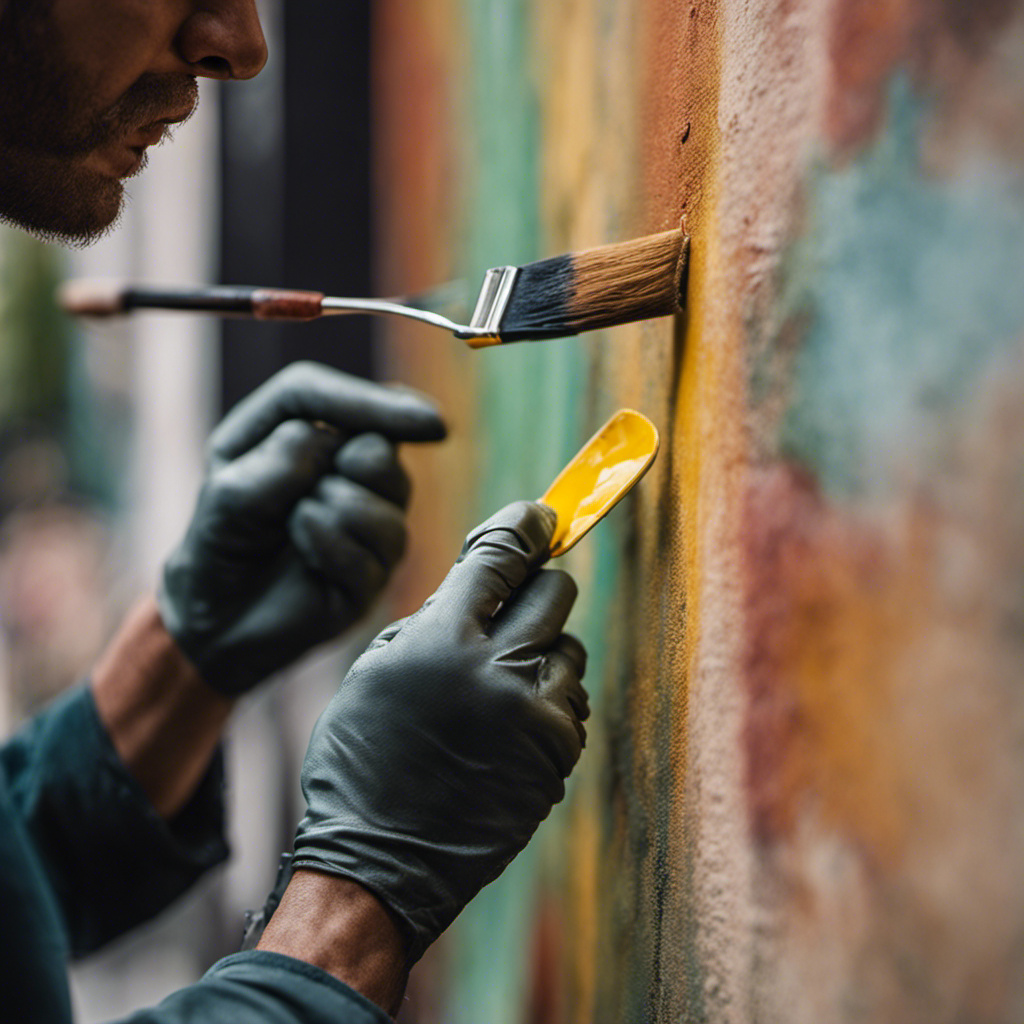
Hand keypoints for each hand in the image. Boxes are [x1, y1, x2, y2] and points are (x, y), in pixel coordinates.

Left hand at [158, 362, 445, 694]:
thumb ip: (278, 460)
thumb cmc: (219, 544)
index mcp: (304, 432)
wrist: (218, 619)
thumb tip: (335, 444)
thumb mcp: (228, 493)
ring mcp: (367, 520)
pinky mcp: (378, 568)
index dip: (383, 404)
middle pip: (380, 448)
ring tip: (295, 529)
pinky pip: (377, 546)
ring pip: (388, 498)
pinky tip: (310, 563)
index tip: (429, 422)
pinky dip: (333, 549)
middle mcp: (345, 469)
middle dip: (347, 466)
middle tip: (306, 493)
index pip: (343, 401)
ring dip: (333, 512)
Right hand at [291, 500, 589, 962]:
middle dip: (536, 588)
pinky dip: (547, 701)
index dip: (526, 525)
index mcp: (442, 639)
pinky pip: (569, 700)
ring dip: (540, 652)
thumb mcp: (376, 669)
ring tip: (495, 687)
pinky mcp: (556, 755)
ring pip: (568, 648)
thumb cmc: (362, 759)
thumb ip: (435, 619)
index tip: (541, 515)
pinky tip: (507, 727)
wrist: (377, 863)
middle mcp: (497, 669)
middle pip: (554, 591)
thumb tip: (484, 582)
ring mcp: (534, 715)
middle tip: (515, 603)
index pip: (503, 555)